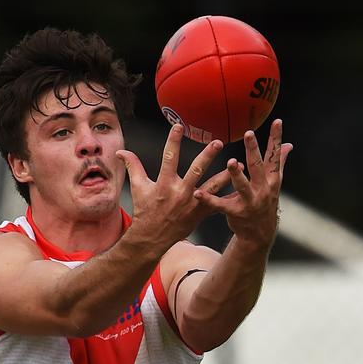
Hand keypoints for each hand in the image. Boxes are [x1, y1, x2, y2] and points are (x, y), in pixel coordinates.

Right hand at [116, 124, 230, 244]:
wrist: (152, 238)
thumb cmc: (145, 211)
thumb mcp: (138, 188)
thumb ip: (133, 166)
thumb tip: (121, 152)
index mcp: (164, 184)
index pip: (169, 157)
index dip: (173, 140)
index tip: (179, 126)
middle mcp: (180, 192)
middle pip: (196, 170)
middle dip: (207, 156)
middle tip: (218, 142)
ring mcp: (192, 204)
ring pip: (212, 187)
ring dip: (225, 175)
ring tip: (238, 165)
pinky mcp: (200, 213)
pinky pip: (217, 203)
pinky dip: (229, 197)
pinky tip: (241, 188)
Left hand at [194, 119, 292, 250]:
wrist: (260, 233)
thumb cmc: (265, 201)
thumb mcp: (274, 183)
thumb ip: (280, 162)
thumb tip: (289, 144)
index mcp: (271, 179)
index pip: (274, 156)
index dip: (276, 139)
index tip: (277, 121)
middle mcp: (263, 189)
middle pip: (258, 167)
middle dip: (254, 150)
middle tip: (249, 134)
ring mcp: (250, 201)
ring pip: (243, 186)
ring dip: (237, 174)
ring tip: (230, 162)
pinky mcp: (235, 212)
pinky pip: (220, 205)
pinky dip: (209, 199)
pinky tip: (198, 192)